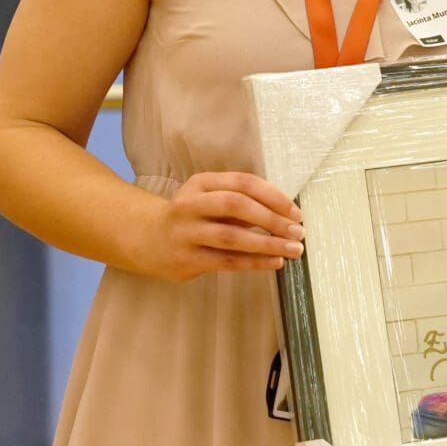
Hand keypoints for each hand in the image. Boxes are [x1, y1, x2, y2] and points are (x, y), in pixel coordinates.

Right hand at [136, 171, 304, 280]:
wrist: (148, 239)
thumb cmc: (192, 217)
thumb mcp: (209, 198)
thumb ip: (240, 202)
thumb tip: (285, 214)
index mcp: (200, 183)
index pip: (243, 183)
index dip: (273, 196)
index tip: (295, 211)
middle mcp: (190, 205)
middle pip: (236, 206)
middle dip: (272, 219)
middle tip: (298, 231)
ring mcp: (186, 233)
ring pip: (232, 237)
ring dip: (267, 244)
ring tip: (292, 249)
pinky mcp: (186, 259)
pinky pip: (227, 261)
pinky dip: (254, 262)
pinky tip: (275, 262)